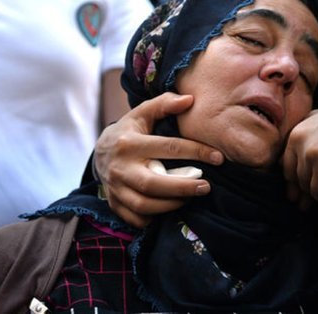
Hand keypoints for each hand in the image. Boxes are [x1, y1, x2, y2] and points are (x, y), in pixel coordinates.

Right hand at [94, 92, 222, 227]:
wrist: (99, 152)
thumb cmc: (128, 131)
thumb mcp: (142, 113)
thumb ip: (164, 104)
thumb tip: (190, 100)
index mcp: (130, 143)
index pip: (168, 148)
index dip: (196, 152)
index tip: (218, 158)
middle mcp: (121, 167)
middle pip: (153, 184)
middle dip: (183, 188)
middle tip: (206, 187)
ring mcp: (115, 188)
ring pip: (144, 205)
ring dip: (171, 205)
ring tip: (190, 197)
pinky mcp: (114, 203)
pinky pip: (135, 218)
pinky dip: (152, 218)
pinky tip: (167, 209)